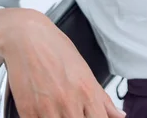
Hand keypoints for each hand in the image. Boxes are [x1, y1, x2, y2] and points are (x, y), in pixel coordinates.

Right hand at [0, 9, 123, 117]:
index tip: (92, 116)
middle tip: (74, 111)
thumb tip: (119, 115)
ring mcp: (48, 109)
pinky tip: (45, 111)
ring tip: (59, 110)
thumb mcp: (85, 70)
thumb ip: (103, 98)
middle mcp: (69, 102)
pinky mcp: (27, 112)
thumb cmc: (56, 49)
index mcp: (87, 91)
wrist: (27, 37)